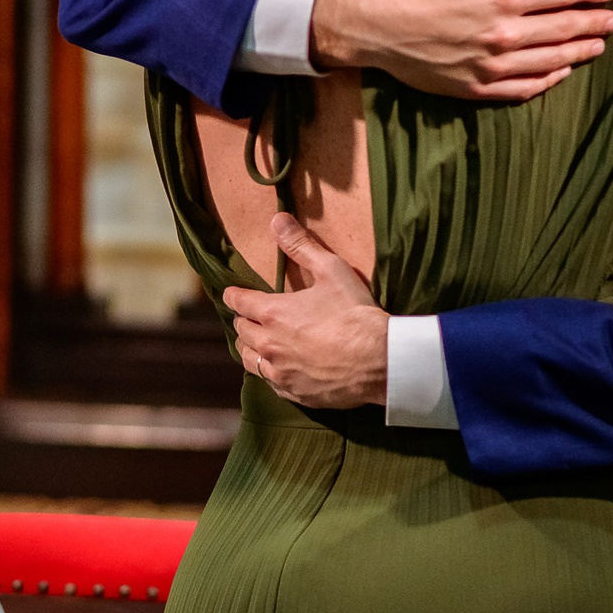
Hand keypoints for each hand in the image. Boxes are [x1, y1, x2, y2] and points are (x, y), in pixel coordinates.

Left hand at [221, 214, 390, 408]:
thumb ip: (300, 245)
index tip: (233, 293)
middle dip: (244, 320)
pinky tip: (278, 368)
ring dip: (251, 348)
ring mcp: (280, 371)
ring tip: (259, 342)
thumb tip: (277, 220)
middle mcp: (268, 344)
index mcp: (272, 313)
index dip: (234, 294)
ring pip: (249, 359)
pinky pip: (269, 382)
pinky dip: (269, 372)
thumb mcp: (330, 269)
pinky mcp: (294, 392)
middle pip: (241, 331)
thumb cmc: (355, 313)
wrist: (379, 360)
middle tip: (252, 315)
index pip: (238, 301)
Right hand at [309, 0, 612, 100]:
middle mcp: (504, 34)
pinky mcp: (476, 87)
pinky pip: (524, 87)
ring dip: (578, 52)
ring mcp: (492, 65)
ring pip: (550, 61)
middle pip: (564, 29)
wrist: (374, 26)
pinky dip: (547, 80)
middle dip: (593, 23)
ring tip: (596, 46)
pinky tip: (560, 72)